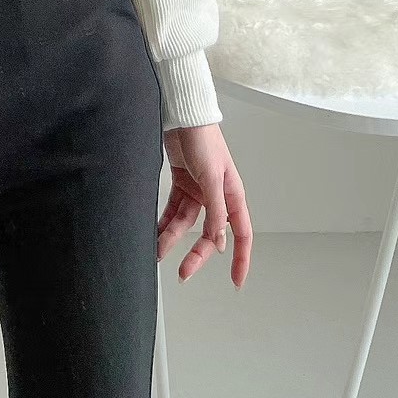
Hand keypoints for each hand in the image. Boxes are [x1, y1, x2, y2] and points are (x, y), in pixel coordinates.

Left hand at [156, 123, 251, 289]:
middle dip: (197, 254)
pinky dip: (164, 222)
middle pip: (210, 234)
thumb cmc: (203, 139)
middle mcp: (216, 196)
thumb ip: (216, 210)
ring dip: (173, 238)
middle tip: (183, 272)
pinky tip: (155, 232)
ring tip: (158, 251)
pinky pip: (173, 210)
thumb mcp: (211, 176)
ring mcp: (197, 191)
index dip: (241, 259)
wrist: (183, 115)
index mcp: (232, 195)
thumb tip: (220, 242)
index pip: (242, 234)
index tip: (237, 282)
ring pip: (186, 224)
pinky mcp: (181, 183)